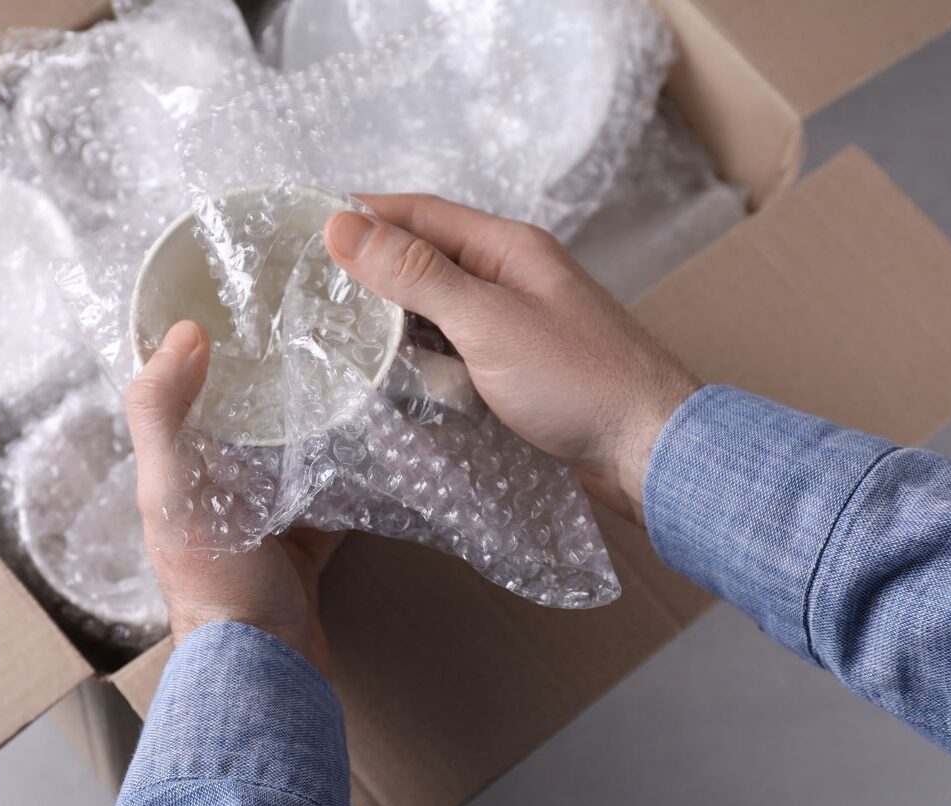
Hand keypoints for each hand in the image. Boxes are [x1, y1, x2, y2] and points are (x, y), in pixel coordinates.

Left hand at [125, 320, 341, 674]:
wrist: (267, 664)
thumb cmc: (212, 579)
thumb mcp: (171, 491)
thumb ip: (162, 414)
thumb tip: (181, 332)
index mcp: (181, 467)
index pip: (187, 390)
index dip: (203, 345)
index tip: (237, 294)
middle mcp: (221, 483)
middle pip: (248, 414)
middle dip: (274, 372)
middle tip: (314, 320)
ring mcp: (269, 510)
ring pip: (296, 446)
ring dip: (318, 413)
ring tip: (353, 362)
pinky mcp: (311, 533)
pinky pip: (337, 486)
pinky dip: (356, 463)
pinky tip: (380, 430)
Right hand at [324, 194, 698, 524]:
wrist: (650, 449)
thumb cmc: (578, 380)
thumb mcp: (486, 321)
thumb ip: (416, 274)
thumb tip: (343, 224)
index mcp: (507, 248)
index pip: (418, 212)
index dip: (360, 213)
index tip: (300, 223)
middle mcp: (509, 277)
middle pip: (423, 259)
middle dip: (367, 268)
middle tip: (302, 285)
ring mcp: (512, 324)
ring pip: (434, 308)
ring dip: (388, 318)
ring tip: (327, 329)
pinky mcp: (513, 368)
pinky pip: (451, 350)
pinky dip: (416, 357)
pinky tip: (383, 373)